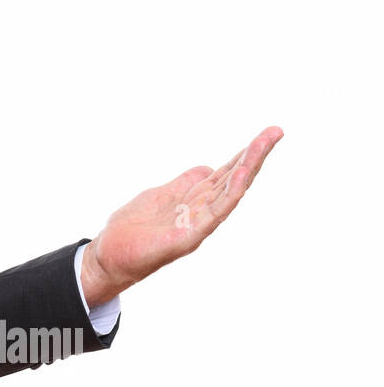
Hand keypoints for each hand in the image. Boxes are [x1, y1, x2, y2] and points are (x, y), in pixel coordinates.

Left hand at [81, 126, 283, 307]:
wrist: (110, 255)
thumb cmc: (133, 229)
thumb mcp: (161, 194)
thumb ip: (185, 182)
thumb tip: (207, 168)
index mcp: (195, 199)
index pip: (226, 172)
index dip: (246, 153)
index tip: (268, 134)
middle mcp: (202, 210)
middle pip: (234, 178)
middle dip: (255, 154)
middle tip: (276, 131)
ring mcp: (198, 223)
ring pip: (229, 191)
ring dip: (248, 167)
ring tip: (264, 143)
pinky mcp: (189, 236)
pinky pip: (214, 212)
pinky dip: (229, 194)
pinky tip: (240, 174)